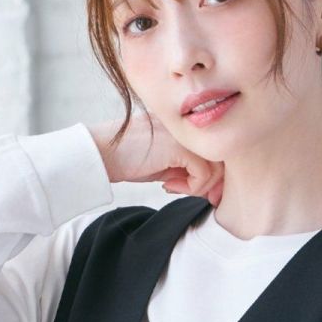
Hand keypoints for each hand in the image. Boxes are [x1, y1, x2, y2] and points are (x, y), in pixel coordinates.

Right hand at [87, 109, 224, 205]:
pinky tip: (168, 186)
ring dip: (200, 187)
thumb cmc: (126, 158)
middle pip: (222, 156)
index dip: (217, 173)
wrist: (100, 153)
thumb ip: (186, 167)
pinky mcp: (178, 146)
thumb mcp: (162, 161)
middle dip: (216, 184)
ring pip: (216, 166)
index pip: (216, 146)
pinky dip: (191, 187)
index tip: (206, 193)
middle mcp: (188, 124)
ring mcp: (184, 134)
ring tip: (177, 188)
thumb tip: (210, 187)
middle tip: (204, 198)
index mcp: (185, 124)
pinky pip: (203, 173)